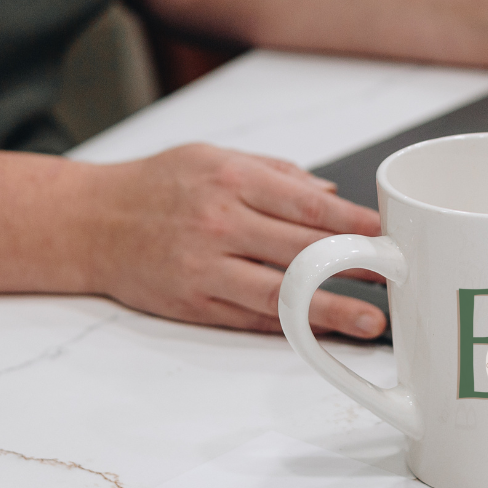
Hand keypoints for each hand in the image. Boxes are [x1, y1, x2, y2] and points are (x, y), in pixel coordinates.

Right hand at [81, 145, 385, 337]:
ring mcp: (206, 268)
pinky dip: (291, 325)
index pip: (309, 204)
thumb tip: (330, 193)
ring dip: (332, 308)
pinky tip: (321, 330)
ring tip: (372, 319)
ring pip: (282, 292)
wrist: (90, 222)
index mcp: (232, 179)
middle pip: (304, 249)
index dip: (355, 222)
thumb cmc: (157, 184)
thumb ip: (276, 174)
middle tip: (397, 277)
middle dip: (357, 265)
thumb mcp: (214, 157)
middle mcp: (221, 223)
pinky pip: (251, 317)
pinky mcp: (194, 302)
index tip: (388, 233)